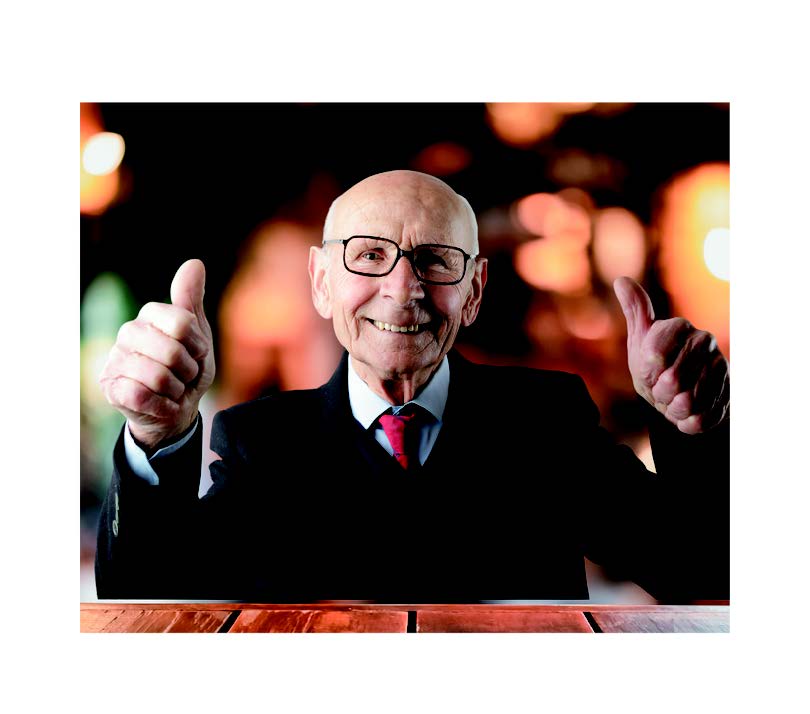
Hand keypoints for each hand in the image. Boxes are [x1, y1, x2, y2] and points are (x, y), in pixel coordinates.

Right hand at [99, 259, 215, 449]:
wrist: (178, 408)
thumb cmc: (188, 368)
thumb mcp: (198, 334)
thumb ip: (192, 300)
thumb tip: (195, 263)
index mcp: (150, 315)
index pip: (182, 323)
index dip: (197, 345)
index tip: (197, 352)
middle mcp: (127, 333)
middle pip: (172, 352)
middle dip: (188, 371)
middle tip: (184, 375)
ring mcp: (115, 361)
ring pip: (158, 377)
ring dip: (177, 390)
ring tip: (173, 389)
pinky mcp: (111, 388)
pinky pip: (143, 396)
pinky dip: (163, 405)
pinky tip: (162, 403)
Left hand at [613, 277, 728, 434]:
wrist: (679, 391)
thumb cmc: (654, 362)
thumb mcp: (640, 338)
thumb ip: (636, 311)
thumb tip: (621, 281)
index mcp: (680, 327)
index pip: (654, 354)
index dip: (646, 371)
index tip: (648, 371)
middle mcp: (705, 342)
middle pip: (672, 380)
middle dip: (659, 393)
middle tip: (660, 391)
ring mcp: (720, 367)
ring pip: (689, 401)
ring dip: (673, 409)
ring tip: (673, 402)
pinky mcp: (729, 393)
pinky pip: (703, 418)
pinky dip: (689, 423)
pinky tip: (686, 415)